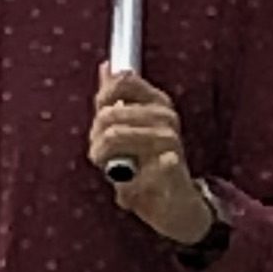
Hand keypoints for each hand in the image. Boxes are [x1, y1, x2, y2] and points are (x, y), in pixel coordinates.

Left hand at [89, 69, 215, 245]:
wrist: (176, 205)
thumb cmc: (149, 164)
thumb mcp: (131, 127)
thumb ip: (117, 98)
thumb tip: (107, 66)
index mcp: (158, 103)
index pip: (123, 81)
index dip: (102, 98)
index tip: (100, 120)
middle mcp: (167, 118)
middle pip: (109, 112)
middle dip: (96, 136)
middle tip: (100, 154)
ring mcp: (170, 142)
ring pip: (114, 135)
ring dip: (104, 156)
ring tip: (112, 168)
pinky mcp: (170, 168)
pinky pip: (134, 164)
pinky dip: (127, 179)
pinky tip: (132, 183)